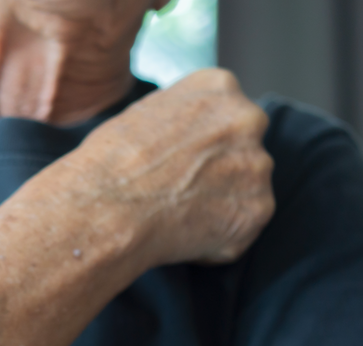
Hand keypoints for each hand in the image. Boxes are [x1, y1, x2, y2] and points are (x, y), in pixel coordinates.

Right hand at [27, 68, 275, 266]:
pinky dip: (216, 239)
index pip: (225, 114)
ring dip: (219, 206)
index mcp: (219, 88)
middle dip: (219, 171)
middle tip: (180, 190)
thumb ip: (181, 119)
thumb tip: (186, 136)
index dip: (201, 144)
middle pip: (243, 150)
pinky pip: (240, 230)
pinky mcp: (257, 211)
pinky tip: (183, 234)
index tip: (180, 162)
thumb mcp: (142, 114)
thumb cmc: (109, 164)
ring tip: (176, 214)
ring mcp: (257, 167)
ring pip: (245, 191)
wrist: (105, 209)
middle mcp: (248, 119)